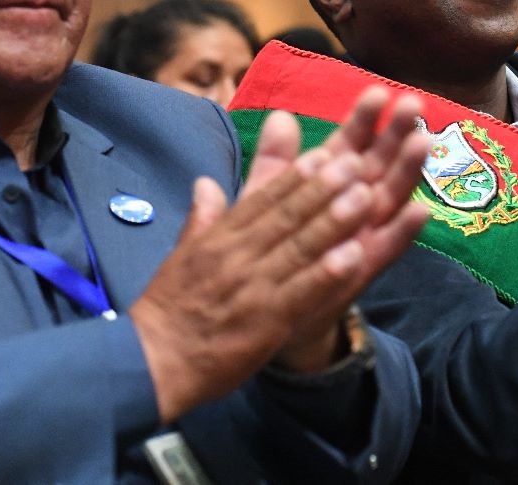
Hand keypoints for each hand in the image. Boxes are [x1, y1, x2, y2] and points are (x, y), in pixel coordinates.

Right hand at [128, 86, 429, 421]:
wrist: (150, 363)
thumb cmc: (167, 309)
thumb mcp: (180, 255)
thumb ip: (201, 217)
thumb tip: (206, 181)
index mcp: (219, 239)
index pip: (263, 201)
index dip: (296, 177)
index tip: (325, 154)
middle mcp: (238, 256)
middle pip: (287, 216)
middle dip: (324, 188)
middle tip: (356, 162)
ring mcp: (253, 287)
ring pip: (299, 248)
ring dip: (335, 221)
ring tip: (366, 196)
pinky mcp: (265, 321)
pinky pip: (302, 292)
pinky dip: (328, 273)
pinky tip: (355, 256)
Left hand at [271, 89, 431, 372]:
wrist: (264, 314)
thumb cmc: (269, 251)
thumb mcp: (266, 202)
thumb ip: (275, 164)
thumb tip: (280, 117)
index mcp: (327, 186)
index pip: (349, 145)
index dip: (362, 120)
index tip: (378, 92)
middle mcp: (351, 208)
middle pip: (377, 166)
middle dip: (396, 135)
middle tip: (415, 105)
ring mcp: (360, 238)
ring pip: (388, 200)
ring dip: (407, 174)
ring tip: (422, 143)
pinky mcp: (361, 271)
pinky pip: (385, 250)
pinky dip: (402, 232)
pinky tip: (422, 211)